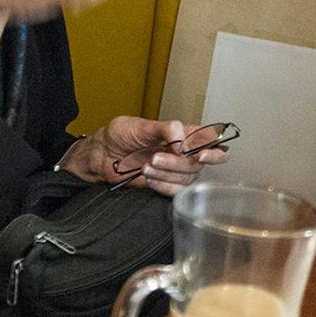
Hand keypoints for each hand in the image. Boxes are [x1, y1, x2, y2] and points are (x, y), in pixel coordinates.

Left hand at [59, 117, 226, 192]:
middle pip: (198, 163)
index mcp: (183, 133)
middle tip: (156, 157)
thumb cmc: (120, 135)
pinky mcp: (165, 184)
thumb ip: (163, 128)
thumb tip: (181, 135)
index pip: (210, 139)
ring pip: (187, 178)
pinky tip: (149, 179)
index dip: (213, 148)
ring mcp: (176, 170)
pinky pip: (176, 191)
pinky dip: (163, 186)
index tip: (200, 154)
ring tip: (145, 166)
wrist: (102, 154)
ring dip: (166, 174)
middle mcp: (184, 152)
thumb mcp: (140, 125)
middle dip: (177, 163)